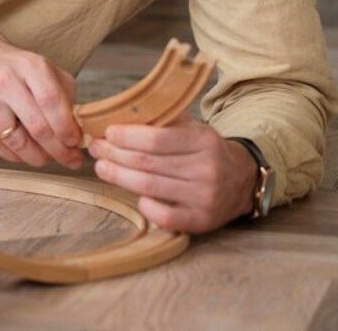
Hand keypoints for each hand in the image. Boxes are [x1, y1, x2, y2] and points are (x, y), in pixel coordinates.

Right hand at [0, 20, 83, 169]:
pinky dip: (12, 155)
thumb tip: (77, 131)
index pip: (53, 103)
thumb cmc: (16, 69)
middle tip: (69, 161)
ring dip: (35, 157)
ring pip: (15, 140)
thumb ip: (65, 96)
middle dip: (58, 151)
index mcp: (30, 66)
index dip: (67, 129)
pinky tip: (22, 154)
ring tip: (45, 159)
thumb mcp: (45, 70)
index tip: (76, 144)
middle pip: (37, 126)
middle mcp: (5, 79)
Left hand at [88, 115, 257, 232]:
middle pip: (147, 163)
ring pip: (150, 187)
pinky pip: (165, 216)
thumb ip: (160, 121)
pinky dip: (145, 205)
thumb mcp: (190, 128)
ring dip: (118, 176)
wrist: (241, 180)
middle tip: (95, 150)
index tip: (106, 133)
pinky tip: (134, 196)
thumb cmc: (203, 150)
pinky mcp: (202, 220)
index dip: (126, 136)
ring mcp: (205, 197)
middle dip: (114, 155)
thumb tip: (116, 117)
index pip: (156, 139)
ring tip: (101, 167)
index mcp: (204, 141)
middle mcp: (207, 169)